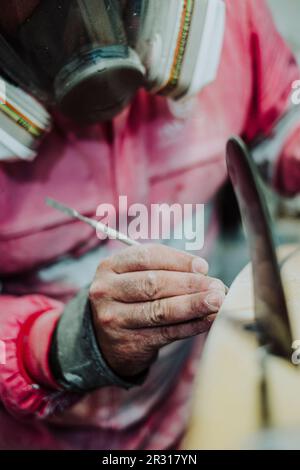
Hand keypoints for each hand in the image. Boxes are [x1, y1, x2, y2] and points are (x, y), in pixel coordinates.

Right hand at [89, 244, 225, 377]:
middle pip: (153, 283)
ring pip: (160, 310)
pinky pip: (166, 333)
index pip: (147, 256)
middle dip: (190, 284)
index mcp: (109, 266)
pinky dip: (191, 326)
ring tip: (217, 302)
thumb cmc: (130, 299)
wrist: (106, 340)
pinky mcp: (128, 343)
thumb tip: (203, 272)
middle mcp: (106, 291)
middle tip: (217, 287)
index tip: (203, 267)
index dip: (178, 260)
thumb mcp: (135, 276)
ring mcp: (114, 319)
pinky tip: (208, 320)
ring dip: (194, 305)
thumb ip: (164, 270)